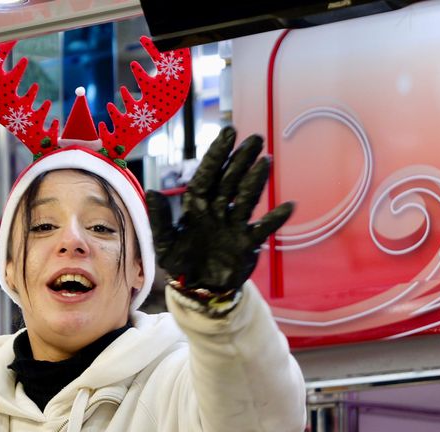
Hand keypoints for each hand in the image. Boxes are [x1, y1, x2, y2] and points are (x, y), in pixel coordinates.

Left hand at [147, 126, 293, 296]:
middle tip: (254, 139)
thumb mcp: (165, 243)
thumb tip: (152, 191)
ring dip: (256, 181)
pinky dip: (274, 220)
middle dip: (240, 160)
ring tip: (266, 162)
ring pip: (245, 199)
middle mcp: (217, 211)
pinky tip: (287, 207)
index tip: (229, 133)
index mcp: (196, 207)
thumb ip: (160, 219)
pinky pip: (262, 229)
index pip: (207, 176)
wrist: (198, 289)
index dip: (217, 155)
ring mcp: (233, 225)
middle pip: (230, 181)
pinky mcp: (247, 243)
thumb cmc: (181, 262)